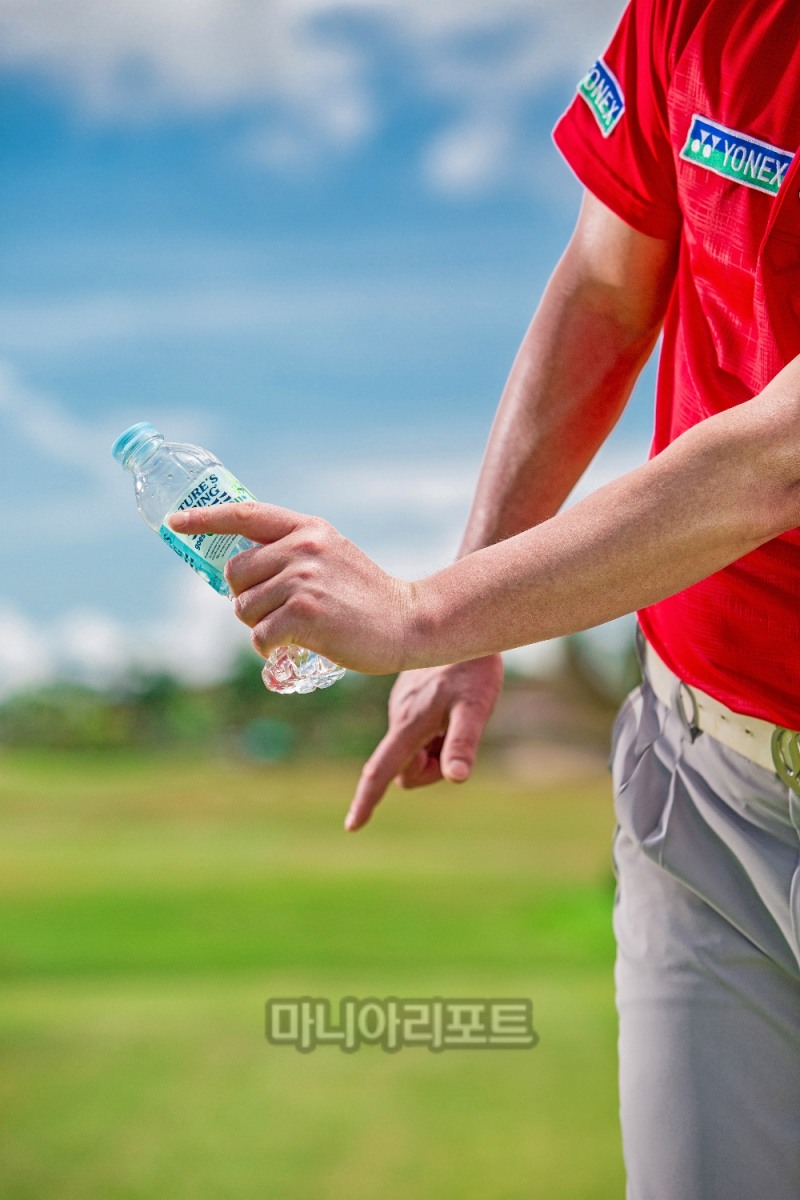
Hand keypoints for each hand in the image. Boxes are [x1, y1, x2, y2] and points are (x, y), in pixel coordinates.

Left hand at [167, 502, 420, 674]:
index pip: (244, 515)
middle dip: (244, 598)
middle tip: (275, 612)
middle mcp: (303, 548)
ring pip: (244, 609)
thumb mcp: (332, 556)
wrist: (409, 621)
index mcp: (307, 529)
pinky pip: (260, 636)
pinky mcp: (305, 615)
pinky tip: (292, 647)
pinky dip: (269, 648)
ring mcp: (303, 580)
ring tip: (293, 630)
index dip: (204, 519)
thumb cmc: (365, 596)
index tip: (175, 523)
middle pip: (235, 573)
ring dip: (259, 627)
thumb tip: (240, 568)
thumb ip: (292, 552)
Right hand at [344, 654, 503, 831]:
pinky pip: (417, 731)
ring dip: (434, 747)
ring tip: (458, 714)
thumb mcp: (476, 707)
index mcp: (409, 725)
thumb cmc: (474, 668)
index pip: (382, 771)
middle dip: (429, 767)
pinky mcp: (408, 697)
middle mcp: (399, 717)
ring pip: (414, 749)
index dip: (367, 800)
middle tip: (457, 737)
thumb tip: (454, 778)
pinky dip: (434, 731)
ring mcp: (401, 707)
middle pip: (406, 769)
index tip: (352, 826)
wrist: (465, 627)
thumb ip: (462, 742)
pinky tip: (452, 703)